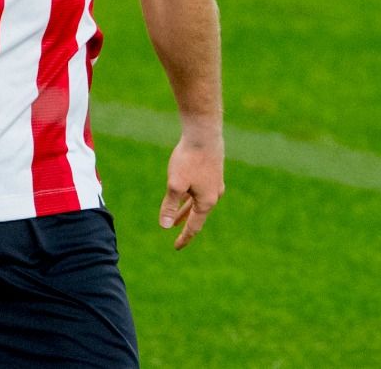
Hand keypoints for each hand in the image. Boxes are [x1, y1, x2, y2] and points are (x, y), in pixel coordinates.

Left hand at [159, 132, 224, 249]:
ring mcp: (215, 183)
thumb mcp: (175, 185)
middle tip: (177, 237)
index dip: (184, 237)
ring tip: (176, 219)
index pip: (194, 226)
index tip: (176, 247)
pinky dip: (191, 197)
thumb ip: (170, 206)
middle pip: (197, 215)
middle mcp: (214, 194)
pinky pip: (200, 190)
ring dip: (187, 210)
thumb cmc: (190, 159)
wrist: (204, 133)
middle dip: (185, 225)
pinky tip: (185, 194)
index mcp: (206, 201)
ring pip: (198, 202)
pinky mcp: (213, 171)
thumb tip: (165, 226)